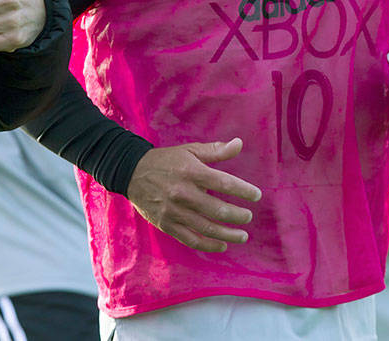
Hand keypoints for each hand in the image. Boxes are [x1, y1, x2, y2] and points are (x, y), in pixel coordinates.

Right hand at [126, 138, 261, 252]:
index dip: (243, 190)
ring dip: (228, 233)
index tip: (256, 195)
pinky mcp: (167, 224)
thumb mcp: (190, 151)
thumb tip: (239, 144)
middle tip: (248, 217)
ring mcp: (174, 211)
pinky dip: (209, 245)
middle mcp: (183, 193)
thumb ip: (216, 150)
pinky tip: (222, 245)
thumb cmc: (166, 161)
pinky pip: (191, 239)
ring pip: (207, 228)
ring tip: (243, 235)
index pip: (224, 183)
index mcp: (191, 172)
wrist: (132, 173)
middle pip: (217, 209)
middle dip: (238, 215)